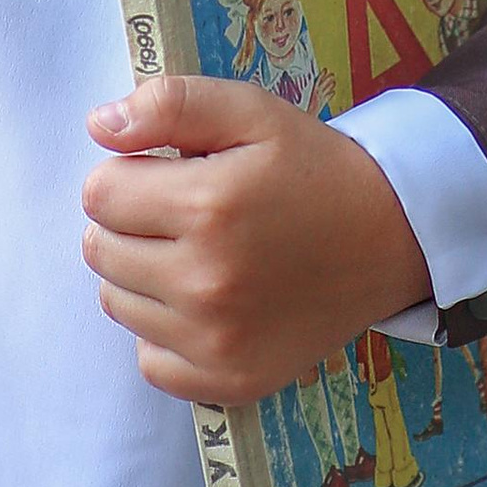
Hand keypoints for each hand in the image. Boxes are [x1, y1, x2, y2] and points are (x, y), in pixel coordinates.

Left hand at [81, 76, 431, 405]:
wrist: (387, 238)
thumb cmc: (311, 167)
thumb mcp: (250, 111)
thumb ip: (170, 104)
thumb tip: (99, 125)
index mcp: (207, 207)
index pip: (99, 194)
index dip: (127, 174)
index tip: (169, 173)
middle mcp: (205, 282)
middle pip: (101, 250)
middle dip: (130, 222)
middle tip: (185, 213)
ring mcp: (215, 342)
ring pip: (118, 303)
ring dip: (142, 275)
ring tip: (199, 253)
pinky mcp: (227, 381)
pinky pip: (150, 359)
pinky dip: (165, 331)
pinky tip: (206, 302)